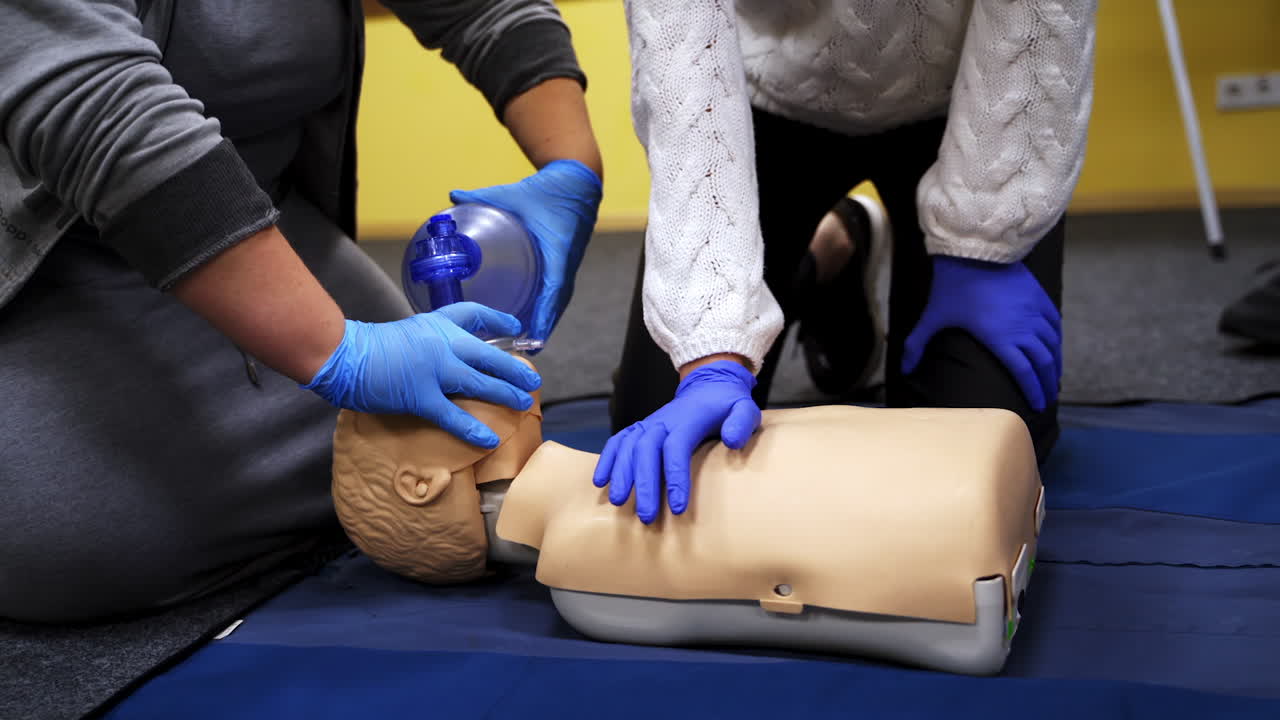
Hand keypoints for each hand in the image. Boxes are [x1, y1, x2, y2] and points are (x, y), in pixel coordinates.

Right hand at [303, 302, 542, 447]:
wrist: (344, 354)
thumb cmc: (367, 345)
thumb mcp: (404, 332)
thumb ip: (426, 341)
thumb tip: (444, 356)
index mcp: (436, 325)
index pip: (473, 315)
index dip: (498, 319)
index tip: (515, 325)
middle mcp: (442, 344)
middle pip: (489, 355)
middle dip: (514, 368)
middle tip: (532, 379)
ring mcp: (434, 370)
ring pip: (481, 383)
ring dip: (506, 393)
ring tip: (524, 403)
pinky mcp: (421, 396)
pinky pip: (454, 415)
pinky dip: (474, 429)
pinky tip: (491, 438)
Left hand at [450, 159, 601, 346]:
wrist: (580, 181)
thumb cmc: (550, 189)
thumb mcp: (514, 192)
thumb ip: (482, 196)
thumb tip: (451, 197)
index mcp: (558, 250)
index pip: (553, 290)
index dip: (544, 315)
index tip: (533, 336)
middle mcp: (567, 263)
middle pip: (556, 305)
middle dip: (543, 328)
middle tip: (524, 350)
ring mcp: (568, 265)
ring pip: (558, 302)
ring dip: (546, 322)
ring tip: (527, 344)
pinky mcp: (566, 263)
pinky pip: (558, 293)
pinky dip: (547, 309)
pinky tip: (533, 320)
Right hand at [592, 360, 759, 523]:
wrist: (708, 385)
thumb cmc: (728, 404)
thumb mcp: (745, 408)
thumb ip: (741, 422)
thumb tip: (731, 441)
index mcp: (688, 420)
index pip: (676, 448)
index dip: (676, 477)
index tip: (678, 507)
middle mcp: (663, 421)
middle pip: (646, 451)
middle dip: (644, 485)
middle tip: (646, 517)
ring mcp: (648, 424)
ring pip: (628, 447)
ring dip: (621, 474)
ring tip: (618, 502)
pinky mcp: (639, 428)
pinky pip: (618, 441)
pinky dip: (607, 459)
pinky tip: (600, 482)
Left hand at [903, 256, 1061, 411]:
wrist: (974, 250)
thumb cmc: (951, 286)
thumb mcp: (932, 318)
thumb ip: (917, 345)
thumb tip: (903, 370)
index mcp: (1000, 338)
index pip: (1024, 373)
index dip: (1033, 392)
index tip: (1037, 406)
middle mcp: (1023, 327)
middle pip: (1044, 363)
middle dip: (1048, 384)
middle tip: (1049, 398)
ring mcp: (1033, 311)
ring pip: (1053, 344)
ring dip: (1055, 364)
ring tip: (1053, 378)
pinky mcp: (1039, 296)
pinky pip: (1054, 323)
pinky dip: (1056, 340)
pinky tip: (1054, 348)